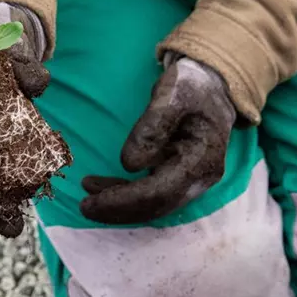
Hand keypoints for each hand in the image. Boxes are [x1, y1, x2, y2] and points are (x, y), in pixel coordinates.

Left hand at [80, 57, 235, 223]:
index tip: (91, 201)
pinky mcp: (179, 179)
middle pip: (156, 206)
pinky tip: (100, 187)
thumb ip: (153, 125)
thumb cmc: (192, 87)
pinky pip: (151, 194)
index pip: (159, 192)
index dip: (123, 200)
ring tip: (86, 196)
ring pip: (152, 205)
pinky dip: (125, 194)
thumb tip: (130, 164)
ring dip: (119, 205)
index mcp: (202, 160)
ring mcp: (191, 181)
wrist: (212, 86)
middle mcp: (200, 178)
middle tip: (84, 206)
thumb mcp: (173, 94)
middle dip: (118, 210)